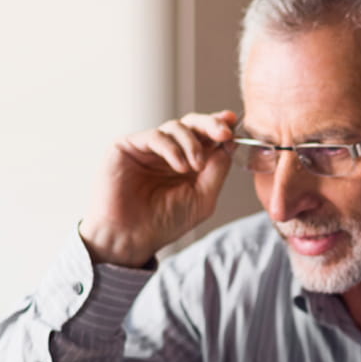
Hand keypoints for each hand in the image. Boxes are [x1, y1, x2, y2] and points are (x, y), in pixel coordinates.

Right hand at [80, 111, 237, 266]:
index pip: (206, 136)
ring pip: (175, 126)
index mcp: (188, 161)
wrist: (131, 237)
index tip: (233, 124)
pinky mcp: (128, 146)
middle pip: (192, 123)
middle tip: (224, 132)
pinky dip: (172, 149)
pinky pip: (155, 136)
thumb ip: (217, 170)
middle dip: (211, 124)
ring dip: (192, 143)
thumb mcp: (203, 198)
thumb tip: (229, 144)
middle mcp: (169, 151)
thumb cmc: (164, 222)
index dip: (220, 125)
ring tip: (197, 166)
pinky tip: (180, 167)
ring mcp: (148, 148)